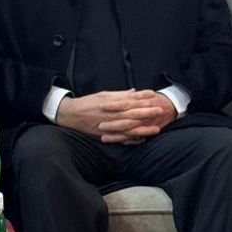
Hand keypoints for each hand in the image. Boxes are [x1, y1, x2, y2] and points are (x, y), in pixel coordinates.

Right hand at [56, 89, 175, 143]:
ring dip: (144, 129)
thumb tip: (134, 92)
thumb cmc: (88, 103)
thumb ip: (119, 95)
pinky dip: (132, 140)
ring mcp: (110, 127)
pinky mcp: (107, 135)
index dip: (142, 98)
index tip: (153, 96)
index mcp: (110, 104)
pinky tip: (142, 139)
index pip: (130, 100)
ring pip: (130, 128)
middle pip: (132, 114)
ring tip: (156, 129)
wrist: (71, 115)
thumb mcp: (103, 95)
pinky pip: (122, 139)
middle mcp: (111, 115)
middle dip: (147, 112)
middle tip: (160, 110)